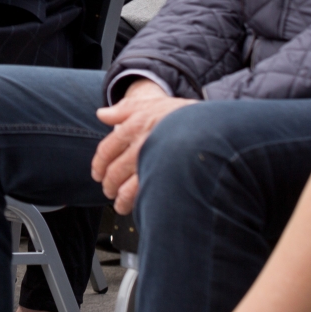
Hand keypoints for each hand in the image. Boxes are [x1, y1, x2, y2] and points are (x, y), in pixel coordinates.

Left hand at [91, 79, 195, 213]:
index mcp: (134, 126)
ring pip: (127, 187)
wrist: (213, 123)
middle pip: (114, 170)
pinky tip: (138, 207)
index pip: (107, 149)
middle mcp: (141, 144)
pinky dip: (138, 204)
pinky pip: (147, 194)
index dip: (99, 164)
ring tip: (119, 203)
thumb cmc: (182, 114)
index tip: (97, 174)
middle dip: (108, 183)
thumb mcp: (151, 104)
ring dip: (120, 198)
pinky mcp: (167, 177)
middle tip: (108, 190)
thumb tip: (101, 114)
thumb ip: (124, 109)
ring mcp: (154, 162)